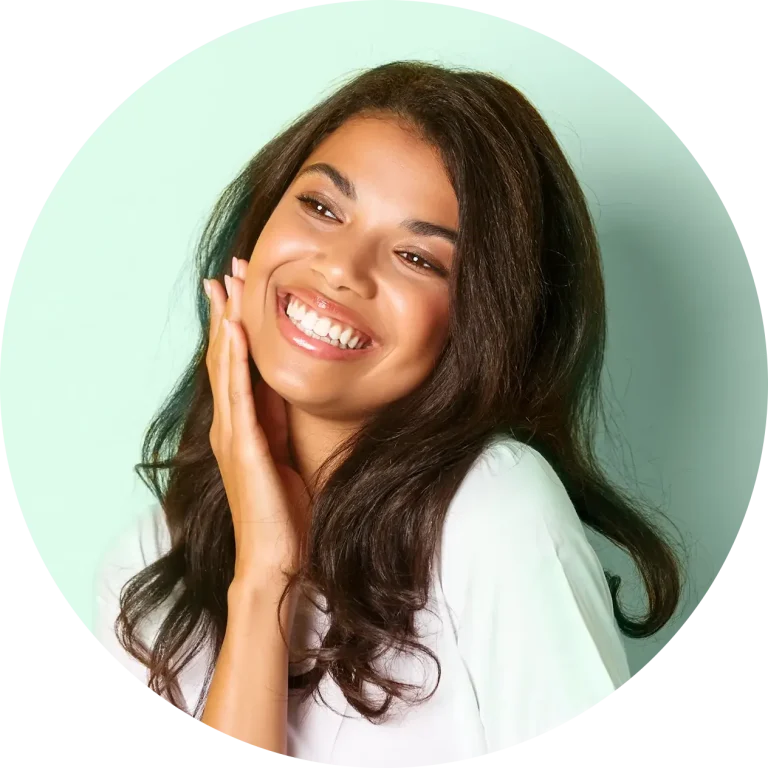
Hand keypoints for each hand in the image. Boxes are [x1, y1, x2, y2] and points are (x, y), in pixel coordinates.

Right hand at [204, 257, 310, 590]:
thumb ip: (280, 422)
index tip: (237, 290)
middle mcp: (231, 424)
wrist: (277, 557)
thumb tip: (288, 392)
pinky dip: (236, 361)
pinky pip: (239, 395)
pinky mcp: (245, 447)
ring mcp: (233, 435)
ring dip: (226, 326)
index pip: (235, 365)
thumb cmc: (284, 512)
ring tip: (224, 289)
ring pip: (226, 368)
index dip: (234, 326)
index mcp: (244, 425)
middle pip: (224, 357)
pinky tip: (237, 333)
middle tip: (223, 273)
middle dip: (224, 314)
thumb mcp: (285, 453)